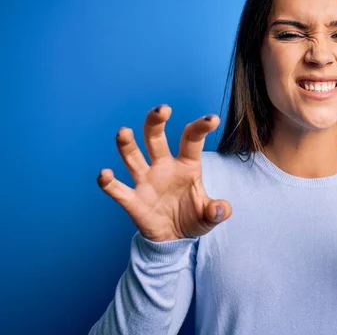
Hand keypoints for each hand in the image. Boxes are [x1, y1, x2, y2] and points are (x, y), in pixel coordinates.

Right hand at [97, 105, 231, 241]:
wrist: (175, 238)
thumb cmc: (193, 217)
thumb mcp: (210, 216)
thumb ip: (218, 211)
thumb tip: (220, 210)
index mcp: (187, 165)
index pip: (191, 140)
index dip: (201, 127)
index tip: (212, 119)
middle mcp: (164, 167)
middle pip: (155, 139)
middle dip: (156, 122)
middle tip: (162, 109)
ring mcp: (146, 182)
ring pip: (133, 157)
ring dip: (127, 144)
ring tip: (124, 131)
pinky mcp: (133, 200)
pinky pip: (117, 189)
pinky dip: (109, 182)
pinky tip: (105, 174)